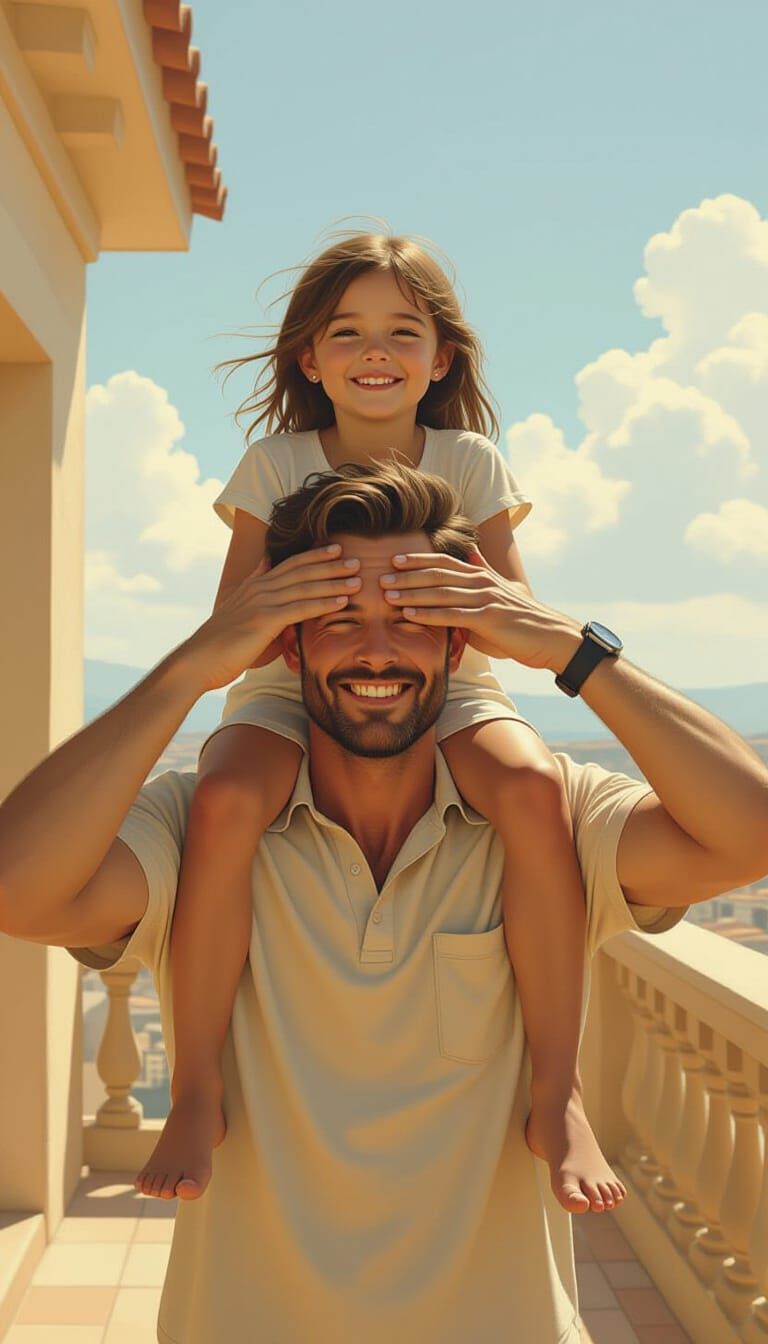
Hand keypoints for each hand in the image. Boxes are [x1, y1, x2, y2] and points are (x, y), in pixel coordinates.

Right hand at [183, 545, 361, 690]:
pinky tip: (342, 602)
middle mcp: (259, 588)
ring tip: (358, 579)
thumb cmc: (220, 642)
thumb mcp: (238, 608)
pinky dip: (323, 603)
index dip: (314, 555)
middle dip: (330, 564)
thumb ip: (256, 587)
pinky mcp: (264, 620)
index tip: (337, 548)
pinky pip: (300, 609)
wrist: (197, 659)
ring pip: (305, 587)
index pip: (290, 564)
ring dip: (334, 582)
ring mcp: (262, 603)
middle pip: (301, 570)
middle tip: (357, 559)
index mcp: (255, 585)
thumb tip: (266, 566)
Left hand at [379, 546, 580, 671]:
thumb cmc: (521, 618)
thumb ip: (482, 572)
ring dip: (412, 593)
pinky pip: (452, 615)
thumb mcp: (501, 590)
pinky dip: (429, 613)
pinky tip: (410, 614)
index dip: (418, 559)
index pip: (444, 561)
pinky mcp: (488, 618)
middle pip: (437, 573)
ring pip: (441, 592)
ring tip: (387, 596)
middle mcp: (481, 582)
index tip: (394, 559)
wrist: (550, 637)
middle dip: (407, 575)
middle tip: (380, 576)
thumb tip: (471, 552)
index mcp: (481, 575)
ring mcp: (485, 599)